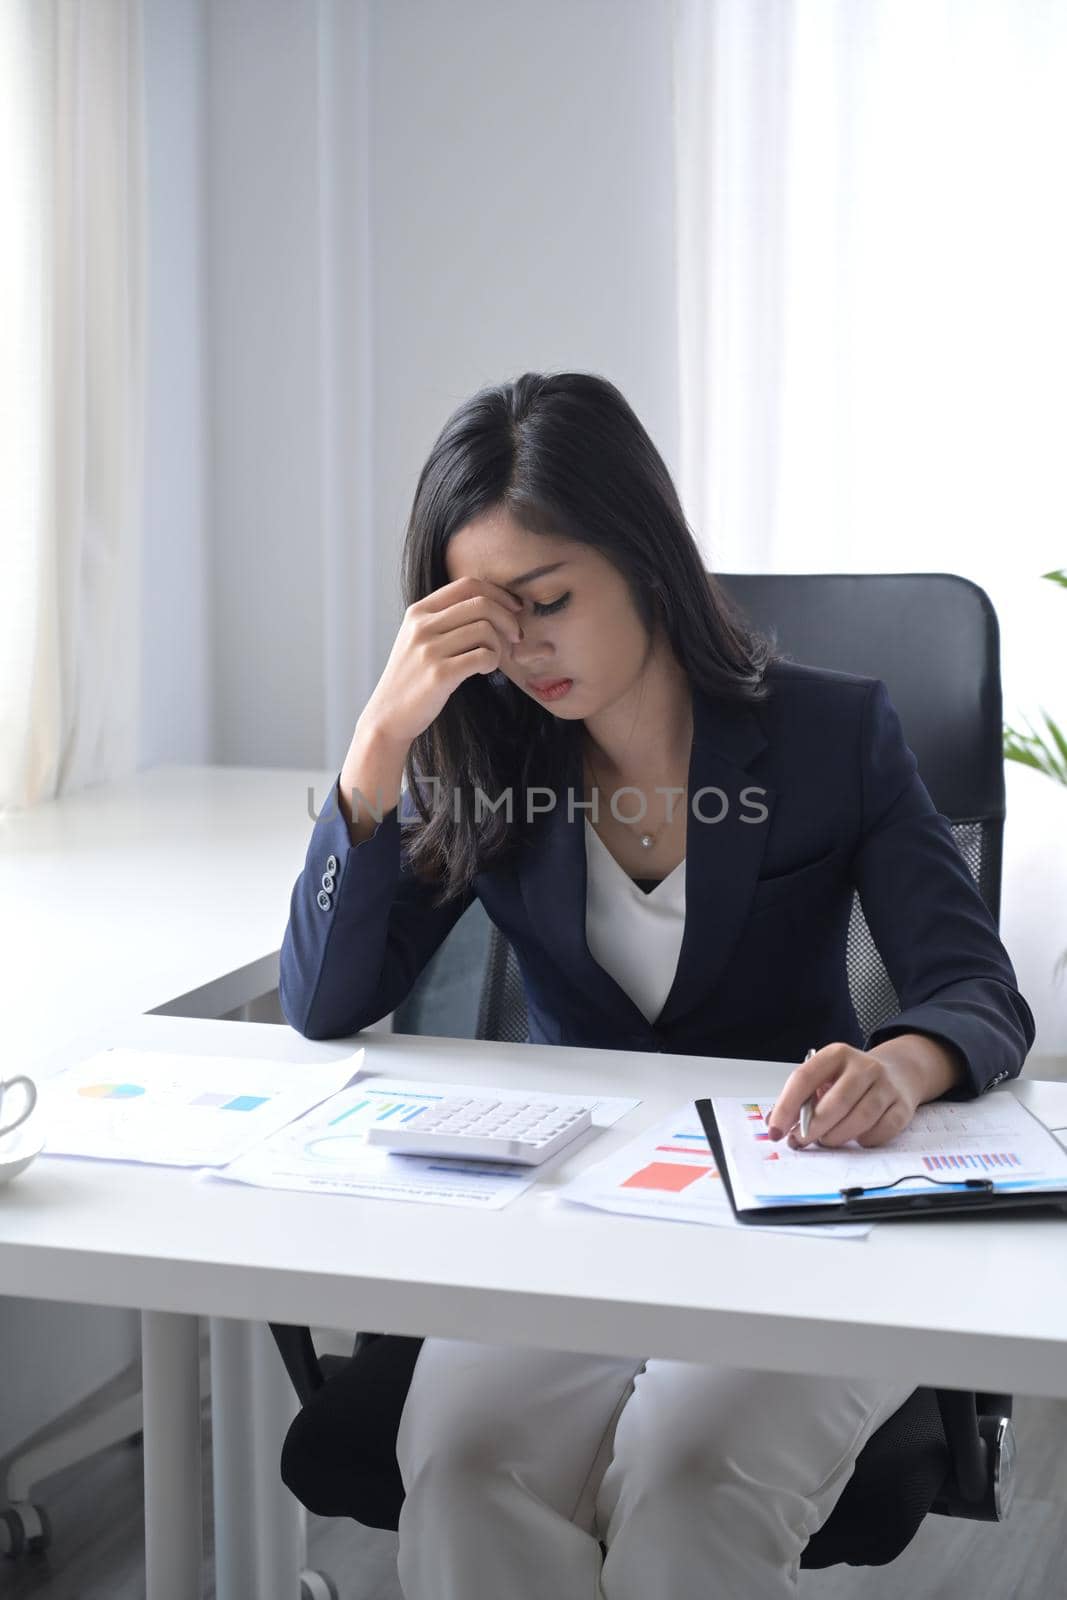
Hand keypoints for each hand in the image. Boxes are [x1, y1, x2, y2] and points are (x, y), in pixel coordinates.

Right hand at [364, 576, 524, 747]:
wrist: (388, 715)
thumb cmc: (413, 677)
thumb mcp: (418, 638)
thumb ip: (445, 618)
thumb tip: (495, 604)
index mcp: (418, 612)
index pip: (467, 585)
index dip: (499, 593)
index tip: (515, 608)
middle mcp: (421, 626)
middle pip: (481, 604)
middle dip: (509, 619)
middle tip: (516, 637)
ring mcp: (429, 650)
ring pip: (485, 630)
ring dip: (499, 646)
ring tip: (492, 659)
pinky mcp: (439, 674)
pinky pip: (483, 656)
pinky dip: (493, 662)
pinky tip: (484, 670)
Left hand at [765, 1043, 924, 1150]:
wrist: (898, 1071)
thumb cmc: (851, 1079)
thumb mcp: (826, 1077)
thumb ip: (803, 1098)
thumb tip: (777, 1125)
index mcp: (836, 1054)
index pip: (804, 1078)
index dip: (786, 1107)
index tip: (776, 1130)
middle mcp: (864, 1066)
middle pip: (835, 1102)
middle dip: (812, 1128)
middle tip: (800, 1141)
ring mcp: (886, 1085)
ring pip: (859, 1119)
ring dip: (836, 1137)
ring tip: (826, 1141)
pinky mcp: (903, 1106)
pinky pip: (881, 1131)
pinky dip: (864, 1140)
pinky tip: (856, 1138)